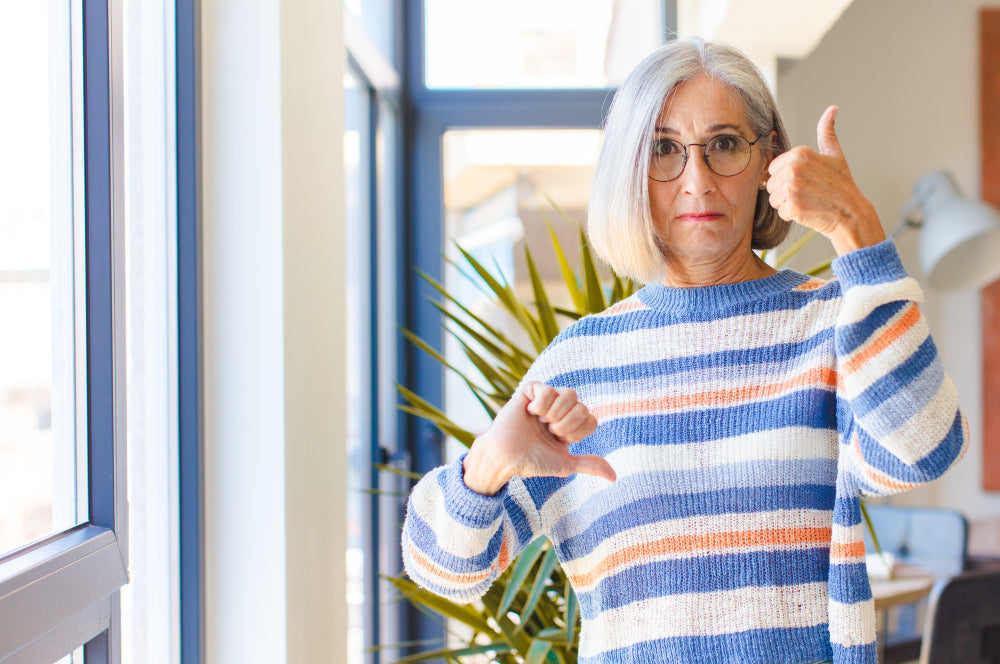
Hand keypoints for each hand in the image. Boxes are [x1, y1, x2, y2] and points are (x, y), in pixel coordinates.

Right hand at [461, 382, 614, 495]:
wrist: (506, 457)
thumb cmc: (532, 462)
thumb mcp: (565, 465)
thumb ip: (589, 465)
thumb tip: (614, 477)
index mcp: (569, 425)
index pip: (590, 420)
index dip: (577, 432)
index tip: (560, 440)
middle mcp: (560, 410)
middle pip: (582, 406)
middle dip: (567, 424)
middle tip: (550, 431)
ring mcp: (546, 399)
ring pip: (569, 394)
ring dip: (556, 413)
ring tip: (541, 421)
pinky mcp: (531, 391)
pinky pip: (547, 389)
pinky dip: (540, 404)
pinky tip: (530, 412)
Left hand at [766, 105, 885, 254]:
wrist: (851, 213)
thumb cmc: (842, 185)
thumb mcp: (834, 154)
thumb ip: (827, 132)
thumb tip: (832, 109)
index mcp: (800, 153)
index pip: (774, 168)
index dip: (787, 178)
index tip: (806, 181)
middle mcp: (794, 168)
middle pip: (771, 184)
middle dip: (785, 192)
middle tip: (807, 193)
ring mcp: (792, 187)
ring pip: (774, 199)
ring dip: (787, 204)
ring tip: (808, 201)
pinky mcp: (792, 206)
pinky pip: (781, 212)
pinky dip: (792, 215)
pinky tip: (808, 211)